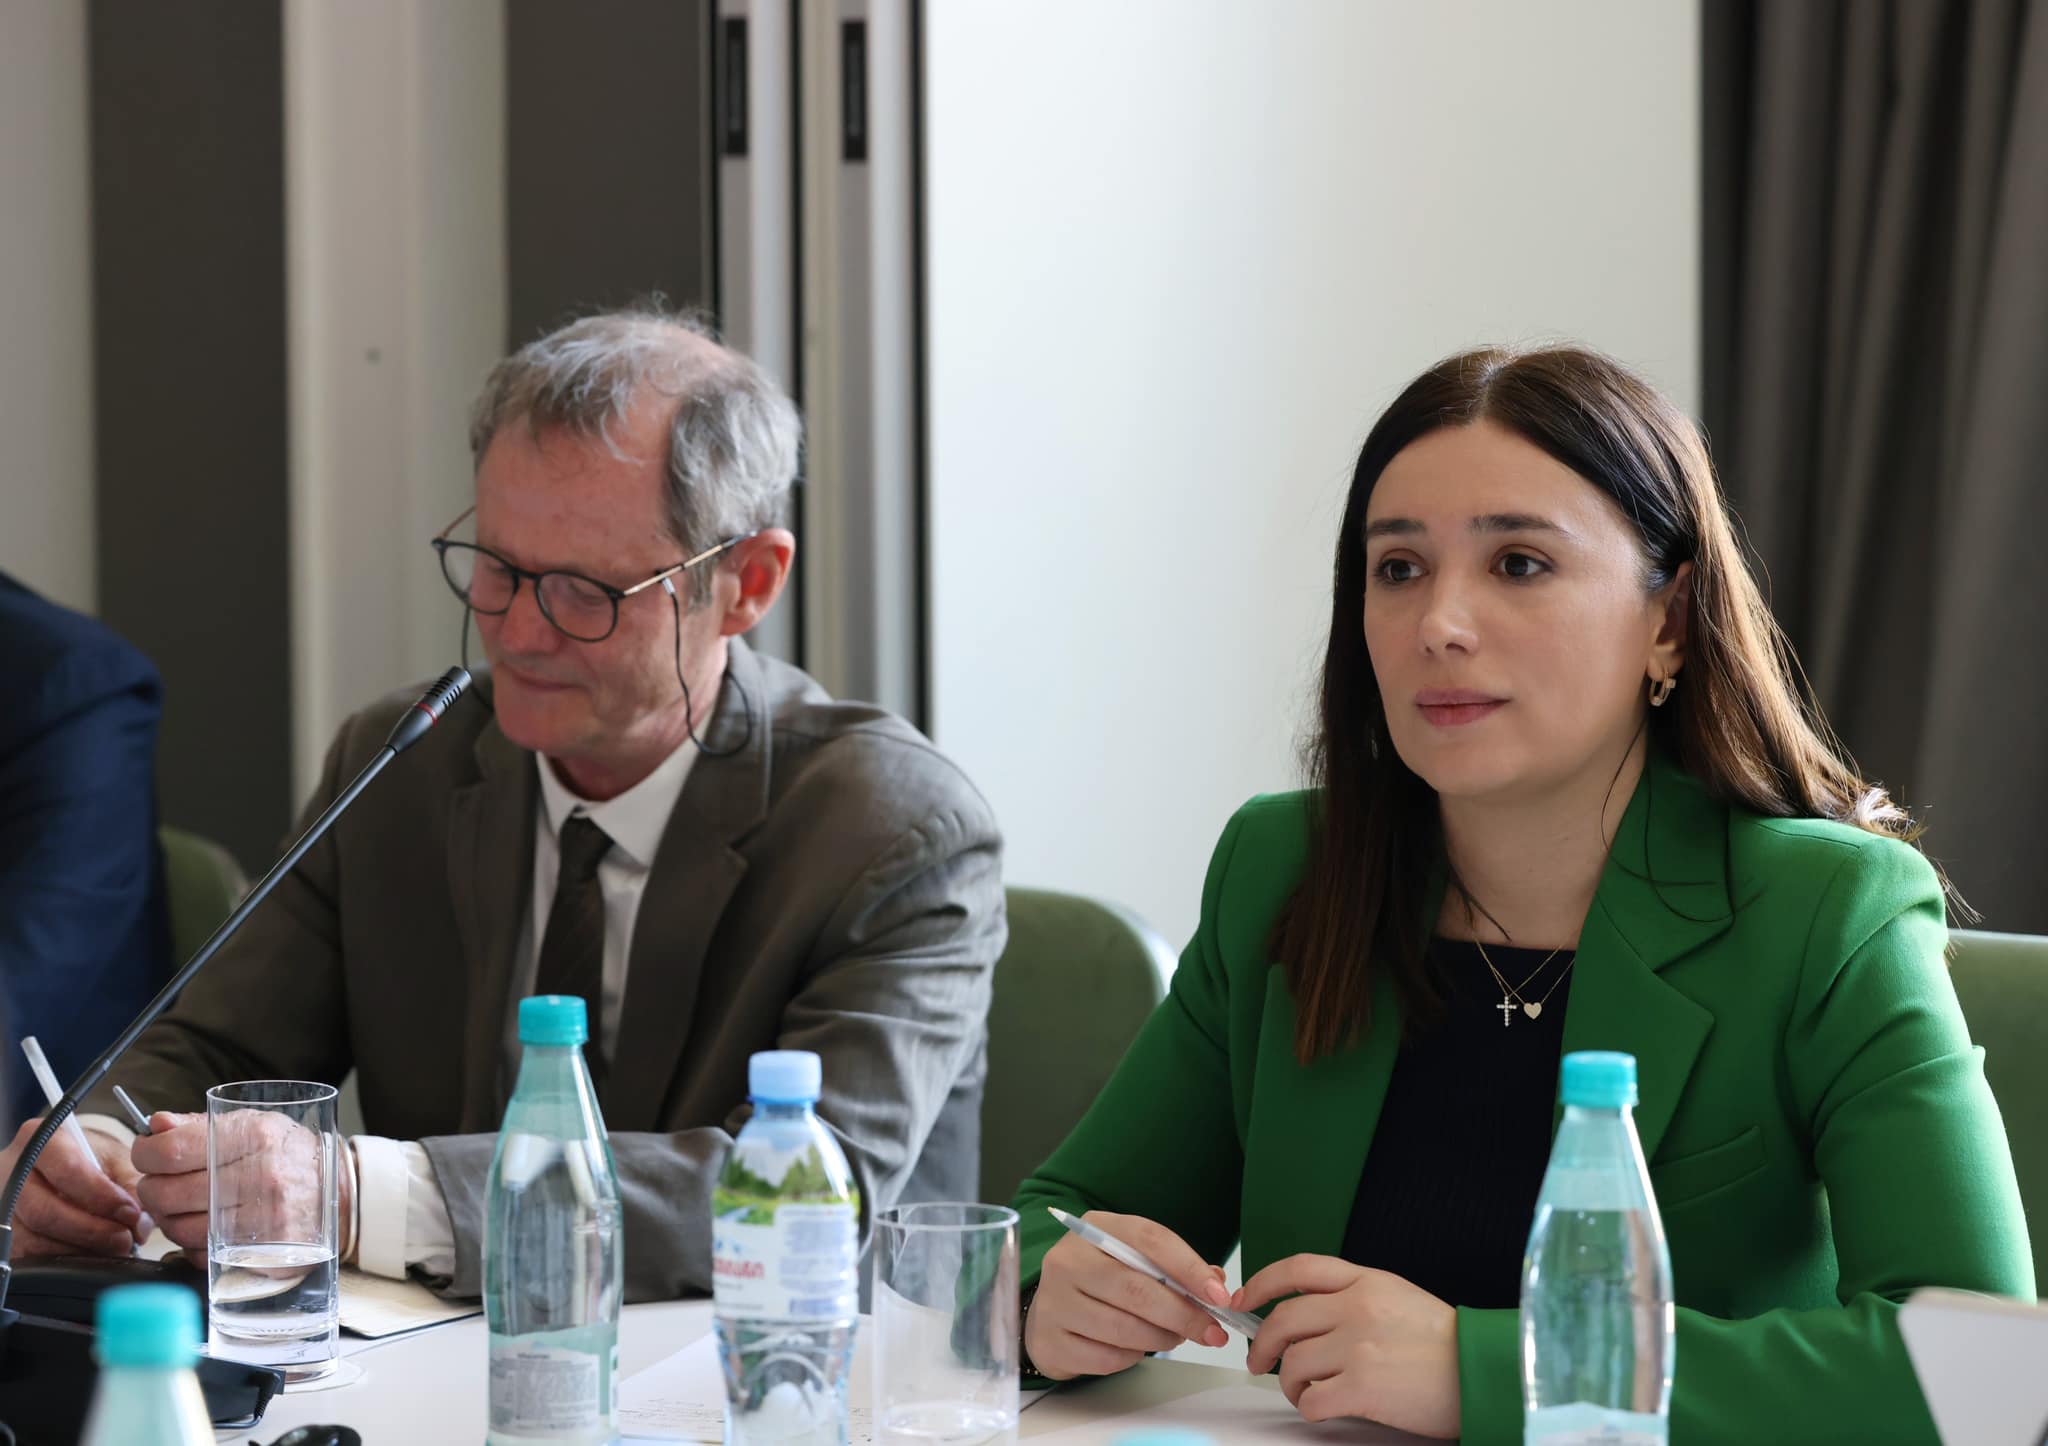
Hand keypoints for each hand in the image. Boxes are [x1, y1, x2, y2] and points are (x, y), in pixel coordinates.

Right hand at [0, 1115, 150, 1256]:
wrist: (63, 1162)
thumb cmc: (90, 1157)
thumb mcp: (115, 1158)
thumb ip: (132, 1187)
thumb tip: (139, 1226)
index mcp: (42, 1142)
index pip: (67, 1170)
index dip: (101, 1197)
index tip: (130, 1213)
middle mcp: (13, 1172)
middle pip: (46, 1212)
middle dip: (91, 1231)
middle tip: (123, 1239)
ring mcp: (4, 1204)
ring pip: (35, 1240)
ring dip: (79, 1250)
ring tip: (111, 1247)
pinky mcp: (5, 1234)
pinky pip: (30, 1257)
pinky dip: (64, 1260)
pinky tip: (89, 1254)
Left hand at [132, 1111, 352, 1256]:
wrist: (339, 1192)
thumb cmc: (287, 1153)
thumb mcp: (253, 1124)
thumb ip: (200, 1125)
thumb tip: (155, 1125)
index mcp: (254, 1135)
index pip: (171, 1151)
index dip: (145, 1154)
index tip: (147, 1155)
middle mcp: (260, 1175)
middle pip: (166, 1194)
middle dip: (152, 1191)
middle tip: (161, 1186)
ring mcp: (265, 1217)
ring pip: (180, 1229)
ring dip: (171, 1221)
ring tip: (186, 1208)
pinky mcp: (266, 1251)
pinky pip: (203, 1254)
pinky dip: (194, 1245)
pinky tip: (207, 1229)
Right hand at [1025, 1212, 1230, 1379]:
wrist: (1051, 1310)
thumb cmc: (1103, 1282)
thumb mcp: (1134, 1260)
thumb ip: (1174, 1269)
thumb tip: (1216, 1286)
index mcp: (1095, 1228)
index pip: (1149, 1239)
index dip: (1189, 1268)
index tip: (1219, 1297)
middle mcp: (1068, 1259)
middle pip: (1137, 1289)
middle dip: (1183, 1315)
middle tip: (1212, 1332)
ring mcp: (1055, 1300)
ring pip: (1123, 1328)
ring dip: (1161, 1339)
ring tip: (1175, 1338)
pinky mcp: (1050, 1340)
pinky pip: (1106, 1358)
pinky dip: (1132, 1357)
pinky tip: (1136, 1347)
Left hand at [1237, 1255, 1459, 1438]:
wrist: (1483, 1373)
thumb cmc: (1446, 1343)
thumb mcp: (1399, 1298)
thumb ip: (1354, 1296)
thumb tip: (1307, 1314)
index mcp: (1366, 1281)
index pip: (1299, 1269)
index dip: (1263, 1282)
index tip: (1244, 1299)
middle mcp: (1356, 1308)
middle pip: (1284, 1321)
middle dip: (1261, 1345)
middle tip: (1258, 1362)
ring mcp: (1357, 1347)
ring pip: (1292, 1363)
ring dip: (1289, 1382)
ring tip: (1304, 1390)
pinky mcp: (1361, 1387)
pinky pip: (1311, 1398)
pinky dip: (1308, 1406)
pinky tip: (1322, 1406)